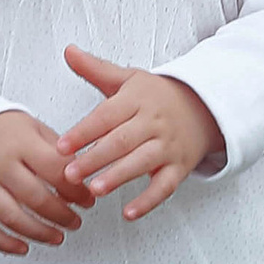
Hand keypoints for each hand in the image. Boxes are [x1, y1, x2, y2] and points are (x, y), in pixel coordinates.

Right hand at [0, 111, 86, 254]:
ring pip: (12, 218)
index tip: (87, 200)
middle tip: (75, 221)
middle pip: (36, 198)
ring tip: (57, 237)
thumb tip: (82, 181)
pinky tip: (23, 247)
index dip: (77, 190)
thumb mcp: (33, 128)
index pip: (55, 170)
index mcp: (20, 143)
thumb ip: (57, 152)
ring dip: (40, 233)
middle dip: (62, 215)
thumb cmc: (1, 131)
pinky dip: (4, 243)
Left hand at [58, 46, 222, 219]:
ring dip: (118, 177)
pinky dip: (148, 201)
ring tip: (95, 190)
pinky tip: (129, 213)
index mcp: (137, 99)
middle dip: (95, 158)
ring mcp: (168, 146)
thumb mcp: (128, 78)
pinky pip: (165, 186)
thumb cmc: (156, 96)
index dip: (83, 131)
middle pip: (122, 141)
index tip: (61, 146)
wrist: (203, 107)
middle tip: (70, 173)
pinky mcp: (179, 167)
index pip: (106, 116)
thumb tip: (68, 51)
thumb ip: (95, 69)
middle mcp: (153, 122)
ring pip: (142, 162)